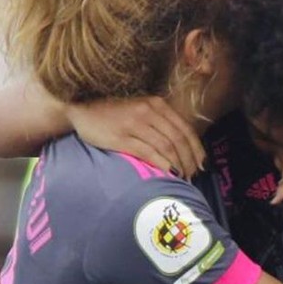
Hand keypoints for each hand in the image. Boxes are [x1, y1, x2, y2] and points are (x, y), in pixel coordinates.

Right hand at [65, 96, 205, 177]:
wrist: (80, 107)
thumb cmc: (112, 112)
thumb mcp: (140, 109)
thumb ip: (159, 122)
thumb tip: (180, 146)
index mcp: (157, 104)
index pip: (185, 129)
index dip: (196, 149)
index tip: (202, 165)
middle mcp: (149, 112)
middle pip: (178, 140)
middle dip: (190, 161)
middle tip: (193, 176)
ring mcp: (135, 124)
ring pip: (166, 147)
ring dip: (178, 165)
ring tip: (182, 178)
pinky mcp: (121, 138)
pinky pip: (148, 152)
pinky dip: (162, 164)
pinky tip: (169, 173)